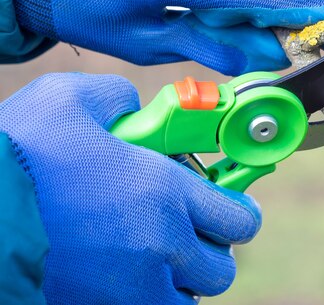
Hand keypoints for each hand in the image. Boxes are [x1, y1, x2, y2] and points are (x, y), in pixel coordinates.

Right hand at [0, 73, 261, 303]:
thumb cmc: (17, 155)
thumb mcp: (68, 101)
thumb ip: (118, 100)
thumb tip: (133, 110)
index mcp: (160, 193)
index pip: (240, 218)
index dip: (236, 210)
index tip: (228, 204)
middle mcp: (157, 249)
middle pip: (220, 269)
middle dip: (208, 249)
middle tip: (184, 231)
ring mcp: (129, 293)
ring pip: (187, 300)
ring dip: (178, 279)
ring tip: (150, 256)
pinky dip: (147, 298)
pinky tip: (123, 275)